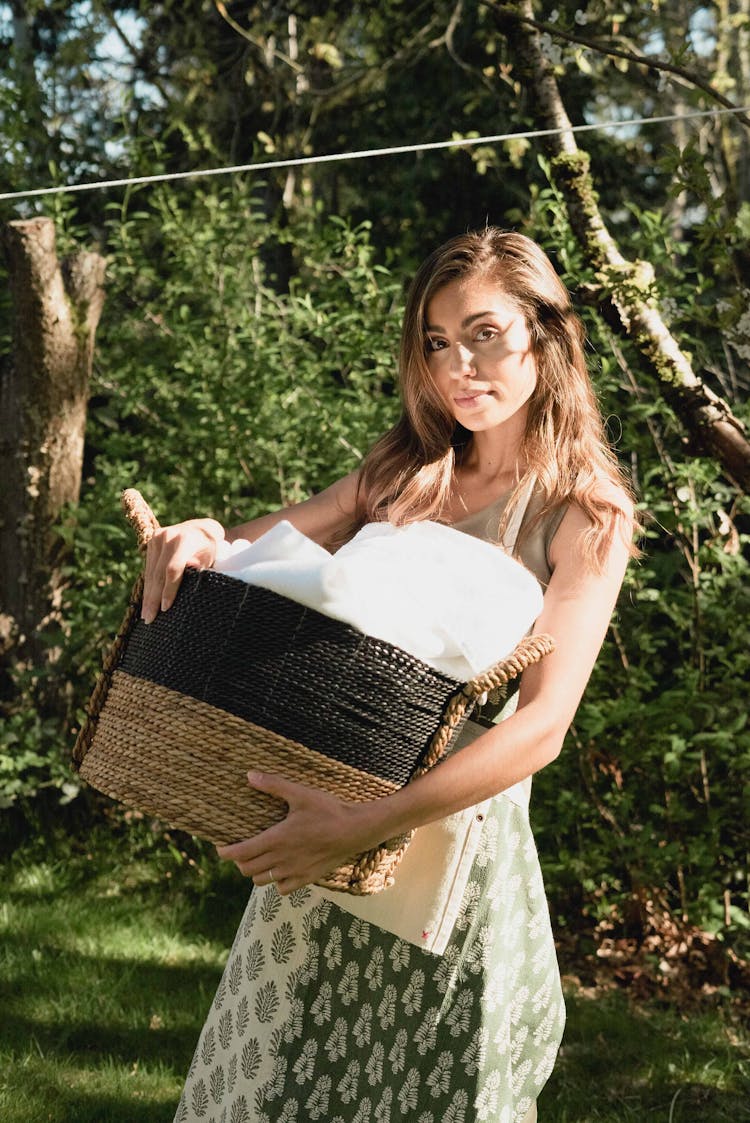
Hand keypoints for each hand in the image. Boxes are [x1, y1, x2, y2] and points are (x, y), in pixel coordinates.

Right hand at [142, 518, 224, 622]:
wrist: (200, 529)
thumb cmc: (209, 548)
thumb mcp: (211, 555)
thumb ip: (202, 563)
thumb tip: (191, 568)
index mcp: (185, 540)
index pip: (173, 569)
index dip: (169, 590)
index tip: (166, 608)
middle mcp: (168, 537)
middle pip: (158, 573)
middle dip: (154, 598)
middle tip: (149, 619)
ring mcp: (157, 538)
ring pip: (151, 573)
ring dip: (148, 595)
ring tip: (145, 615)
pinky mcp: (151, 542)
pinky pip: (148, 568)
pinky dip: (148, 586)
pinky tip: (146, 602)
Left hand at [216, 771, 383, 894]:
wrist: (355, 830)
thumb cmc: (328, 810)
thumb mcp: (300, 794)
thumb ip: (273, 785)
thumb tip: (249, 776)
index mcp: (276, 839)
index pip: (241, 853)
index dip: (226, 853)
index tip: (221, 848)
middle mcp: (281, 859)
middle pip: (247, 869)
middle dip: (239, 861)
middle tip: (241, 850)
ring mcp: (294, 872)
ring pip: (261, 881)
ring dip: (255, 871)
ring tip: (259, 859)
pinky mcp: (306, 879)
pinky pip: (281, 888)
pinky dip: (275, 881)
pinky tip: (280, 869)